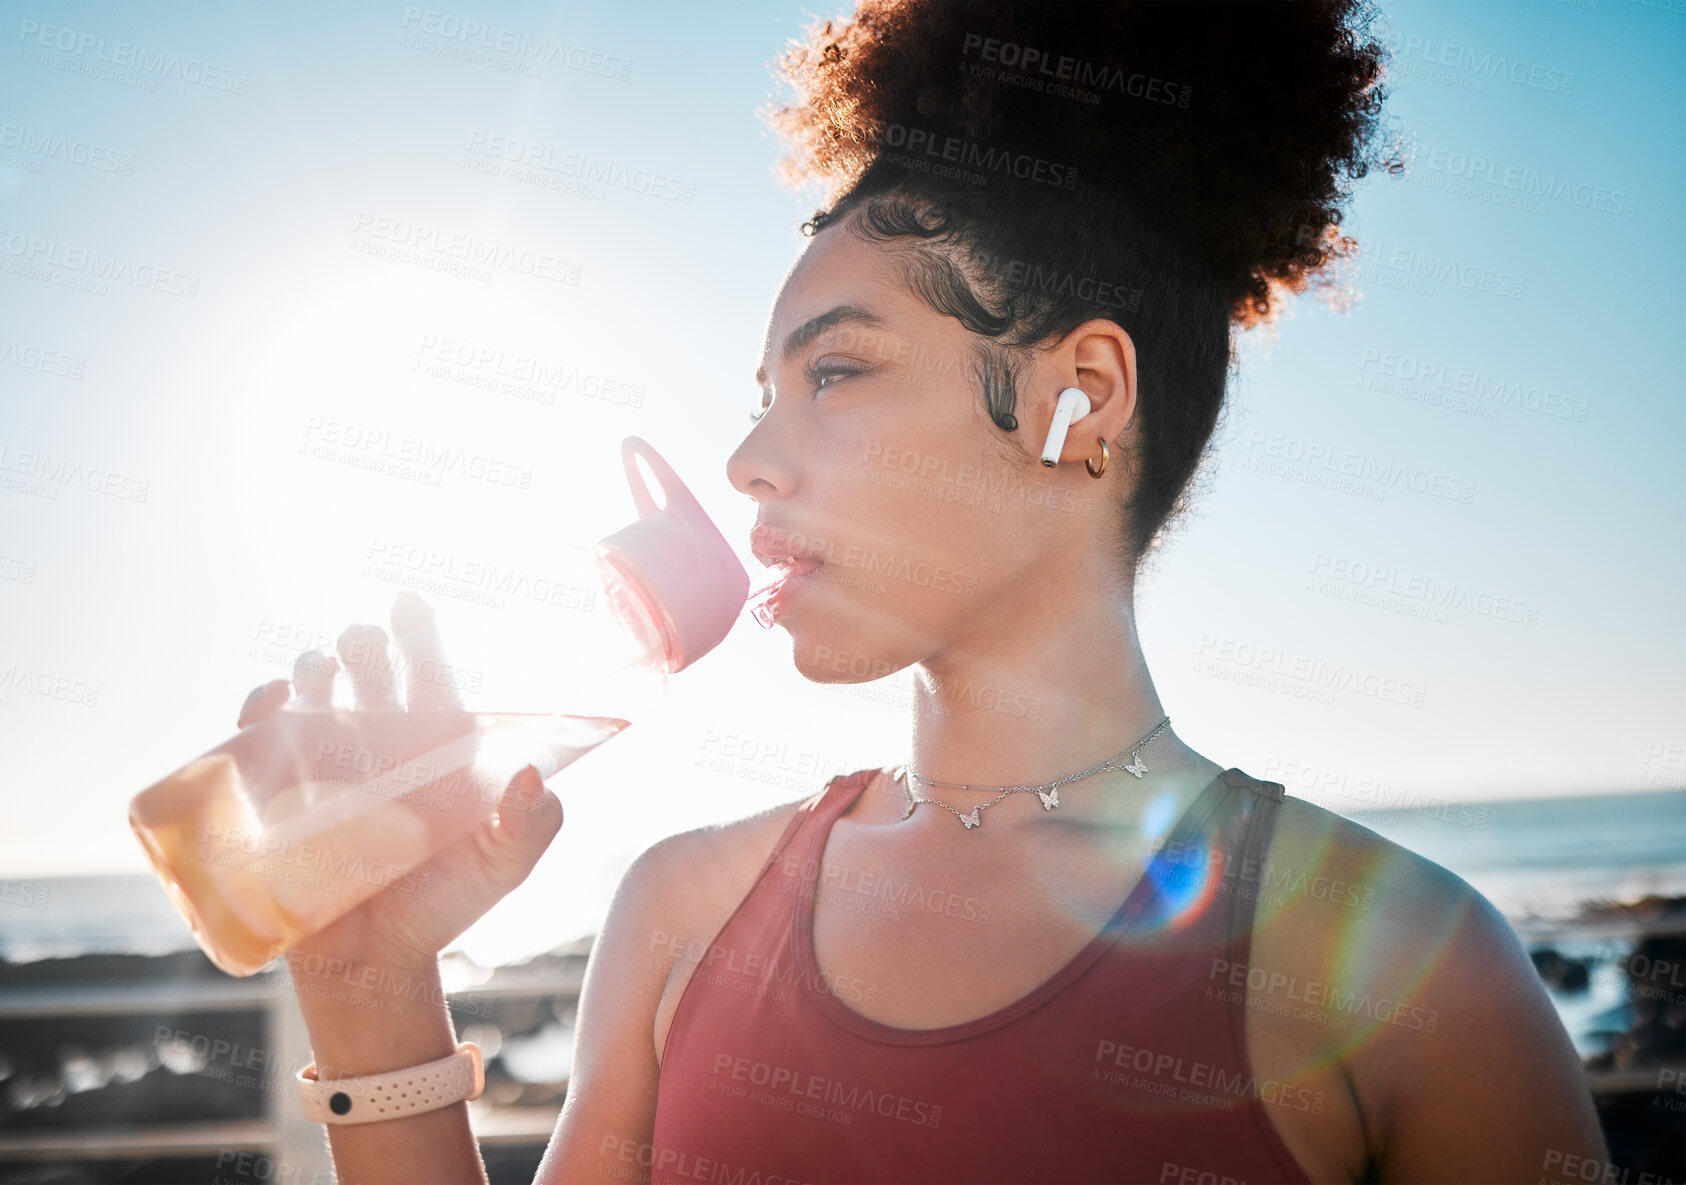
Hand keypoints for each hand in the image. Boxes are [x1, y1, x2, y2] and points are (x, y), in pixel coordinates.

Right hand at [237, 592, 564, 979]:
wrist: (374, 964)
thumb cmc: (445, 906)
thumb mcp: (502, 866)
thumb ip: (530, 823)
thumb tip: (531, 774)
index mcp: (437, 750)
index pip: (430, 678)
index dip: (420, 637)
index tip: (409, 602)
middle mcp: (382, 747)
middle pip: (369, 673)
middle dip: (365, 646)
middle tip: (364, 641)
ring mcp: (329, 766)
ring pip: (316, 694)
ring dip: (315, 670)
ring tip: (324, 672)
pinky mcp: (281, 793)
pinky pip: (263, 737)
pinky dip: (262, 709)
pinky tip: (275, 702)